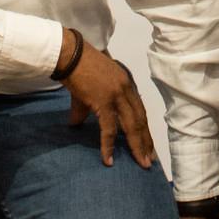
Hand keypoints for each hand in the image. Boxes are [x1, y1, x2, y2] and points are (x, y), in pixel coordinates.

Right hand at [61, 35, 155, 168]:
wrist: (69, 55)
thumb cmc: (78, 69)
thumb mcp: (90, 89)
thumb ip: (88, 108)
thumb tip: (76, 124)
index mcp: (127, 84)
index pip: (140, 110)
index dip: (145, 129)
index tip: (149, 145)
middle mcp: (127, 89)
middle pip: (141, 120)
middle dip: (146, 141)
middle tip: (149, 160)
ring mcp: (117, 95)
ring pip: (132, 126)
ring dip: (137, 146)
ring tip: (142, 162)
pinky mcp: (104, 101)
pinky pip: (109, 128)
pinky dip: (109, 145)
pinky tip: (109, 159)